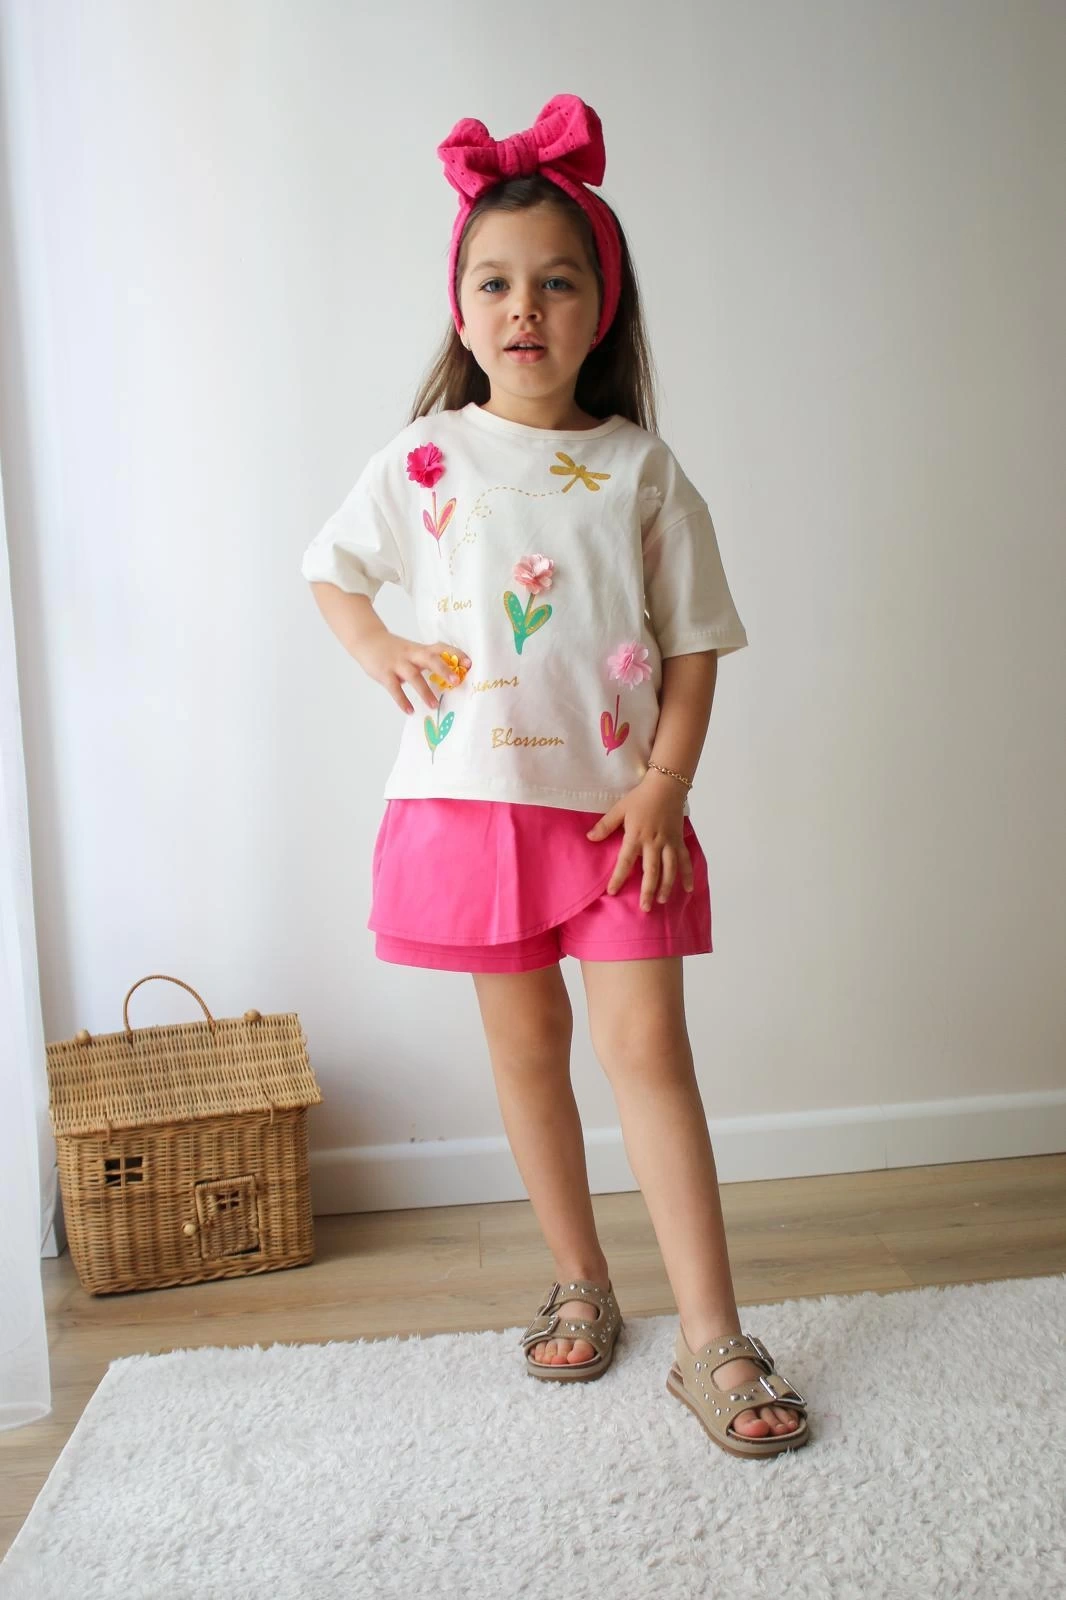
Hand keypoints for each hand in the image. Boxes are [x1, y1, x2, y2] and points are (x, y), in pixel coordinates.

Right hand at [356, 633, 471, 714]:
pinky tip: (410, 710)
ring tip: (434, 705)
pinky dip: (402, 700)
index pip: (441, 648)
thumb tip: (449, 678)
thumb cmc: (394, 650)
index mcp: (420, 649)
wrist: (367, 640)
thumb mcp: (412, 651)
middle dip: (444, 669)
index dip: (455, 654)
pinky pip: (394, 688)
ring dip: (425, 690)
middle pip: (430, 658)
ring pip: (413, 675)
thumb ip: (427, 662)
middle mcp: (411, 654)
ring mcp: (397, 663)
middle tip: (457, 682)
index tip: (469, 664)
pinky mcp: (384, 673)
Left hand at [586, 772, 693, 910]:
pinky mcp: (678, 841)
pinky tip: (688, 889)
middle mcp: (654, 843)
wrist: (666, 786)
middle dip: (647, 890)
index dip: (618, 877)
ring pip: (670, 869)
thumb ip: (605, 825)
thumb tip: (589, 838)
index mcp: (636, 836)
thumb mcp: (619, 809)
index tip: (613, 891)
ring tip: (661, 901)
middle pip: (651, 871)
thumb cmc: (641, 797)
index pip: (625, 861)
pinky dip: (688, 874)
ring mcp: (668, 843)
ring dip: (667, 886)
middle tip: (644, 908)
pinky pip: (685, 860)